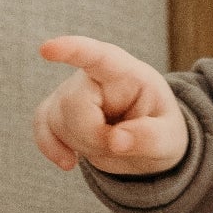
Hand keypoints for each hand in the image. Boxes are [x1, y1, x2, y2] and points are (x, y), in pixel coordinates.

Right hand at [33, 35, 188, 175]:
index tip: (47, 49)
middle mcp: (92, 76)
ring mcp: (71, 92)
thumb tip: (115, 141)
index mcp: (125, 72)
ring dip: (83, 146)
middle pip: (73, 104)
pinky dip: (50, 147)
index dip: (71, 50)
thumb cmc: (160, 129)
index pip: (96, 56)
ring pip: (56, 120)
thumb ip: (149, 137)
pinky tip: (68, 163)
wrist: (148, 141)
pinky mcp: (57, 111)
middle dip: (94, 137)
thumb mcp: (170, 137)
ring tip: (110, 145)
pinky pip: (42, 126)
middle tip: (121, 145)